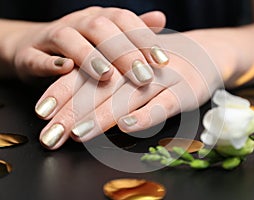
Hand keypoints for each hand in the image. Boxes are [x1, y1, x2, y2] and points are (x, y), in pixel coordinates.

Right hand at [2, 7, 167, 84]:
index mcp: (99, 19)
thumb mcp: (107, 39)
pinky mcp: (29, 55)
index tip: (162, 62)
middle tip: (143, 76)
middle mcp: (77, 23)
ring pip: (69, 39)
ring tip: (107, 75)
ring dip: (89, 56)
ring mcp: (51, 37)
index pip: (124, 20)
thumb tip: (161, 18)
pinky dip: (50, 63)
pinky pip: (37, 56)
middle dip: (123, 52)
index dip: (144, 39)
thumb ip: (132, 31)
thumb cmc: (80, 47)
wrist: (33, 48)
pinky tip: (65, 70)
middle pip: (100, 28)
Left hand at [35, 33, 222, 149]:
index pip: (86, 74)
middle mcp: (138, 67)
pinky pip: (163, 105)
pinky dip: (145, 115)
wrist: (202, 52)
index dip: (62, 91)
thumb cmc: (159, 65)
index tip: (42, 112)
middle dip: (73, 112)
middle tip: (51, 134)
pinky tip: (127, 126)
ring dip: (102, 115)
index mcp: (121, 59)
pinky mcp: (185, 91)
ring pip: (128, 96)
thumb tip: (74, 104)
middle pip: (101, 88)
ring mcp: (162, 79)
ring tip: (78, 133)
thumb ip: (107, 82)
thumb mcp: (132, 68)